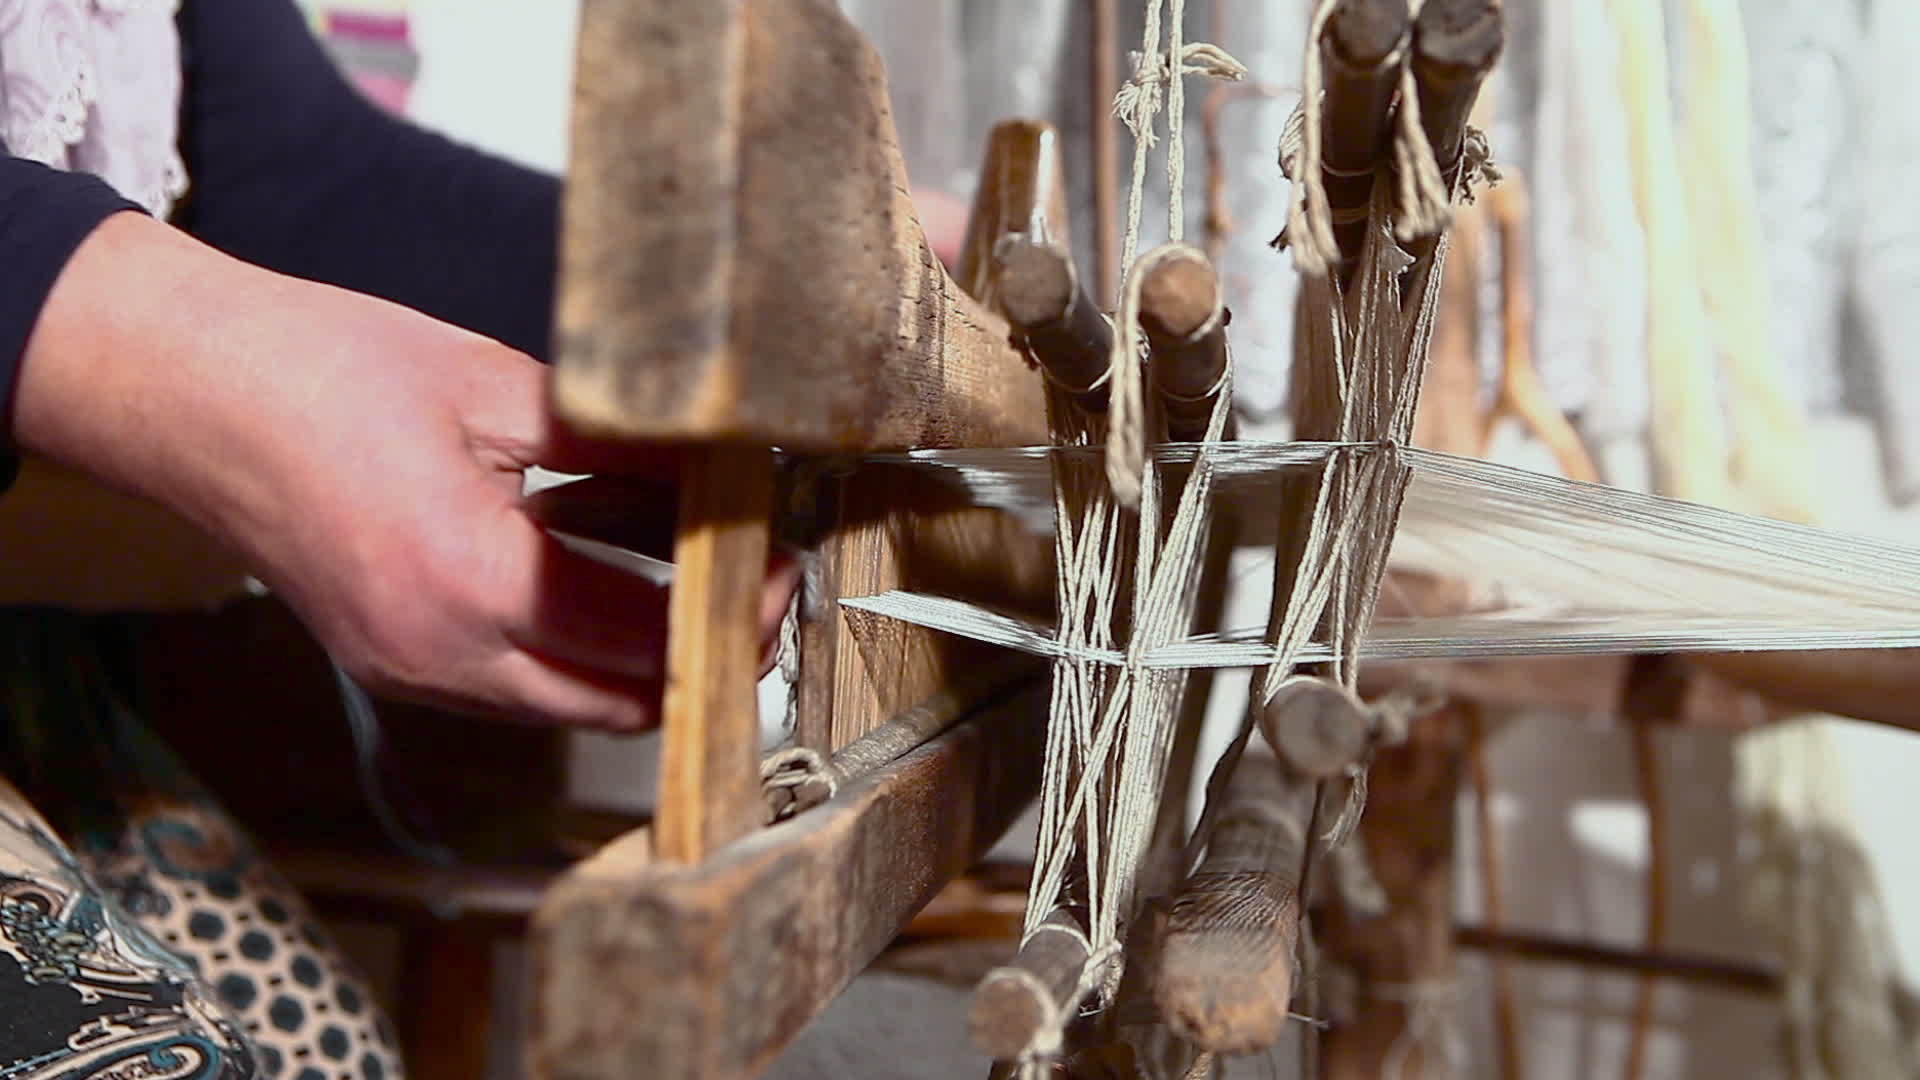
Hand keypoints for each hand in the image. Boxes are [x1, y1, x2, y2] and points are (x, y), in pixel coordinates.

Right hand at [15, 213, 791, 729]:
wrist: (186, 392)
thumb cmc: (320, 369)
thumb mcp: (495, 387)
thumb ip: (619, 445)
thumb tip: (719, 466)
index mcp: (472, 581)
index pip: (650, 641)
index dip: (735, 613)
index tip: (783, 569)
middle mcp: (441, 655)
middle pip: (623, 706)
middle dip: (707, 658)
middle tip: (758, 587)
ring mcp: (410, 672)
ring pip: (571, 706)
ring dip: (644, 661)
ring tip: (692, 576)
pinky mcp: (392, 663)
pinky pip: (516, 686)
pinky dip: (578, 650)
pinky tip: (603, 575)